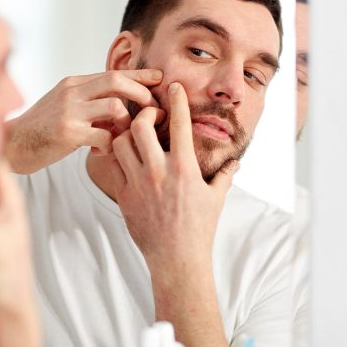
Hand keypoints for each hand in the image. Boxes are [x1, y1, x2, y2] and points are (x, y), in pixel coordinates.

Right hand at [6, 69, 162, 173]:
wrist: (12, 145)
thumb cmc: (42, 129)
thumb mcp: (65, 106)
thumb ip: (90, 103)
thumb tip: (122, 105)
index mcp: (74, 83)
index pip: (113, 72)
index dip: (140, 75)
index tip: (161, 78)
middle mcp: (72, 92)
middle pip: (117, 82)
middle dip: (142, 94)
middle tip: (155, 110)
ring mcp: (69, 111)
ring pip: (115, 107)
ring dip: (128, 122)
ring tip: (124, 135)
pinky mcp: (67, 133)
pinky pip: (104, 135)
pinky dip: (111, 145)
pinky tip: (103, 151)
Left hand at [110, 82, 237, 269]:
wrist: (176, 259)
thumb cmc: (200, 229)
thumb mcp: (217, 199)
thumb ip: (225, 175)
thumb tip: (236, 162)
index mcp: (184, 168)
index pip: (180, 123)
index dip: (176, 100)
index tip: (173, 87)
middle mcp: (159, 171)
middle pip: (140, 126)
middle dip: (144, 113)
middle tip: (150, 115)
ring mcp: (138, 183)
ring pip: (120, 143)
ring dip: (126, 134)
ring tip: (135, 135)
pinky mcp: (123, 196)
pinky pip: (111, 166)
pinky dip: (114, 155)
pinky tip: (123, 155)